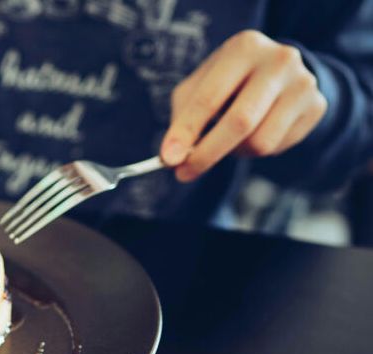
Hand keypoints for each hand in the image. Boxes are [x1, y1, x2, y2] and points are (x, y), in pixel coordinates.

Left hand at [160, 30, 327, 181]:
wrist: (279, 72)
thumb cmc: (228, 81)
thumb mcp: (200, 87)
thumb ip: (184, 118)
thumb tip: (172, 158)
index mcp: (243, 47)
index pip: (209, 98)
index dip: (186, 131)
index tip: (168, 158)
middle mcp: (278, 60)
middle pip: (240, 121)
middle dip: (207, 153)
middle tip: (184, 173)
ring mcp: (302, 84)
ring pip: (260, 141)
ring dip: (234, 152)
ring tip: (228, 139)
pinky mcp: (316, 107)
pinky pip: (277, 147)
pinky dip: (255, 151)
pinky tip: (254, 132)